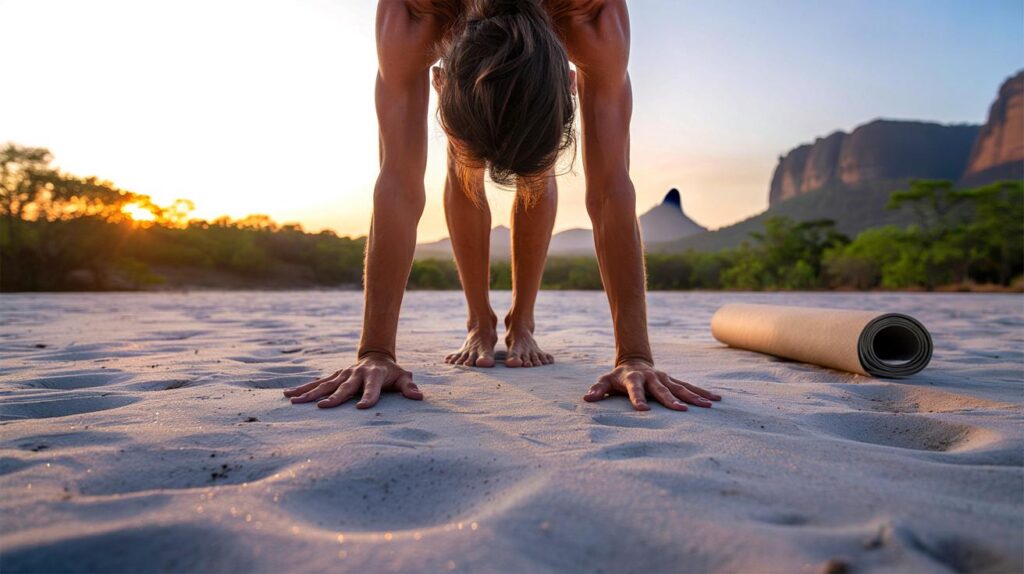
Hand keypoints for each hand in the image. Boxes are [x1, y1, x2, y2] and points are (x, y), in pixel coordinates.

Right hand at [283, 353, 421, 408]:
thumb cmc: (391, 373)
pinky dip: (303, 388)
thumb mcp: (403, 377)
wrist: (376, 356)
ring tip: (294, 401)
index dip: (369, 398)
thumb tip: (418, 397)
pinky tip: (288, 395)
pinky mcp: (333, 376)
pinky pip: (316, 383)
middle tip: (323, 407)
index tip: (363, 409)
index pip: (372, 388)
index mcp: (373, 375)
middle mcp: (355, 374)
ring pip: (325, 384)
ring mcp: (342, 374)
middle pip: (344, 387)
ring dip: (310, 393)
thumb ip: (409, 387)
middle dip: (334, 397)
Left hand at [584, 359, 720, 411]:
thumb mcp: (605, 381)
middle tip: (680, 411)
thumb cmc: (617, 378)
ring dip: (694, 397)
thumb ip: (598, 390)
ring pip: (681, 388)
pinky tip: (717, 399)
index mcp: (634, 379)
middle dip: (671, 400)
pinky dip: (703, 392)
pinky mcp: (674, 381)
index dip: (637, 399)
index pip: (635, 390)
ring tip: (709, 405)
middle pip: (662, 390)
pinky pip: (690, 387)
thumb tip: (587, 399)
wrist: (634, 363)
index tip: (642, 411)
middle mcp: (652, 378)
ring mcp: (666, 379)